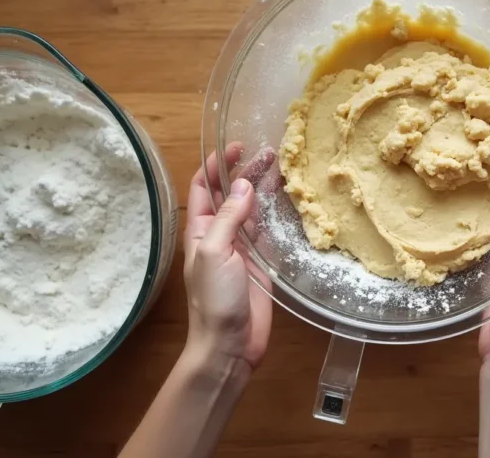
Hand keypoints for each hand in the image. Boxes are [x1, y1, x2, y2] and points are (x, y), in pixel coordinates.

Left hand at [182, 144, 272, 369]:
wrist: (229, 344)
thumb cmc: (214, 299)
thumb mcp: (216, 252)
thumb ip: (229, 217)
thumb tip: (243, 184)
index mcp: (200, 230)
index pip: (203, 187)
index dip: (216, 165)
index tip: (236, 146)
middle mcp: (219, 234)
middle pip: (231, 193)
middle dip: (245, 171)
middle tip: (270, 152)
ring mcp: (240, 248)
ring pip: (251, 209)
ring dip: (263, 188)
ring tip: (283, 168)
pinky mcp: (260, 262)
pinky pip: (267, 230)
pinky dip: (276, 213)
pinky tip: (289, 200)